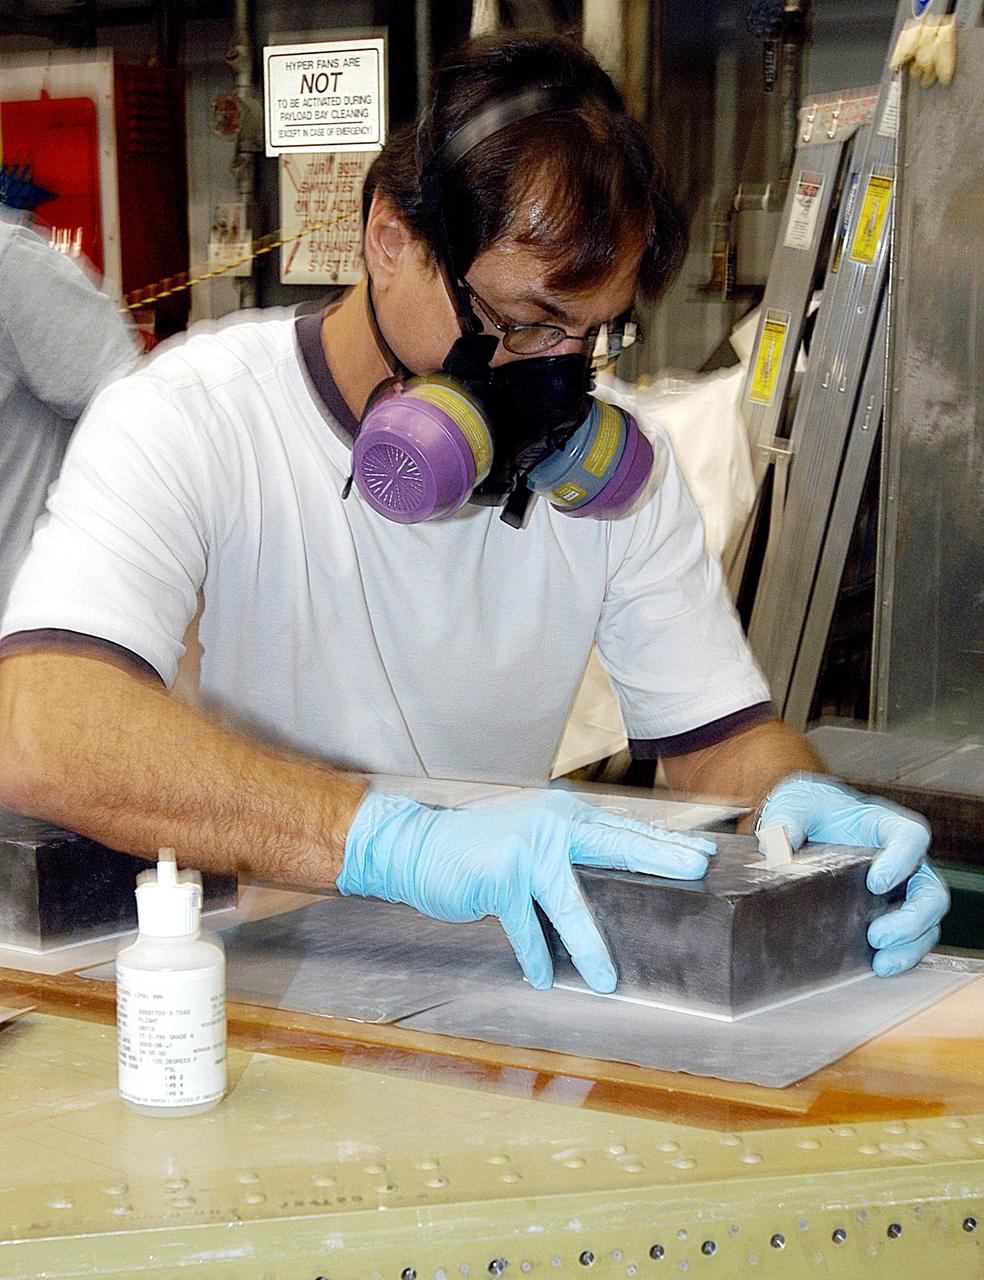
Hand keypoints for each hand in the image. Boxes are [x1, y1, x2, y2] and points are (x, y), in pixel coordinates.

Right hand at [339, 790, 714, 991]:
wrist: (417, 844)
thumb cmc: (478, 848)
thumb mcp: (529, 838)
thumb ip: (566, 854)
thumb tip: (611, 887)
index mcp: (564, 815)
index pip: (623, 830)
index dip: (662, 842)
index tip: (702, 853)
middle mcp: (551, 826)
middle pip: (616, 848)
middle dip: (659, 860)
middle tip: (696, 872)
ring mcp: (527, 850)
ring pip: (571, 906)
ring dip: (590, 947)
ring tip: (608, 979)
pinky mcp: (501, 878)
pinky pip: (527, 929)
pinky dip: (535, 957)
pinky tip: (542, 977)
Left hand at [758, 773, 949, 975]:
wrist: (809, 825)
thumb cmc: (810, 811)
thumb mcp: (795, 805)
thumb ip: (787, 820)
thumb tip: (775, 850)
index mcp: (886, 826)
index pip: (911, 838)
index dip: (902, 861)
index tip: (875, 883)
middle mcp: (905, 859)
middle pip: (930, 889)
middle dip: (911, 918)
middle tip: (876, 936)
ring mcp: (904, 888)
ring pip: (928, 919)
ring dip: (910, 944)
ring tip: (881, 962)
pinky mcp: (894, 911)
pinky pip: (913, 937)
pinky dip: (902, 954)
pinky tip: (878, 968)